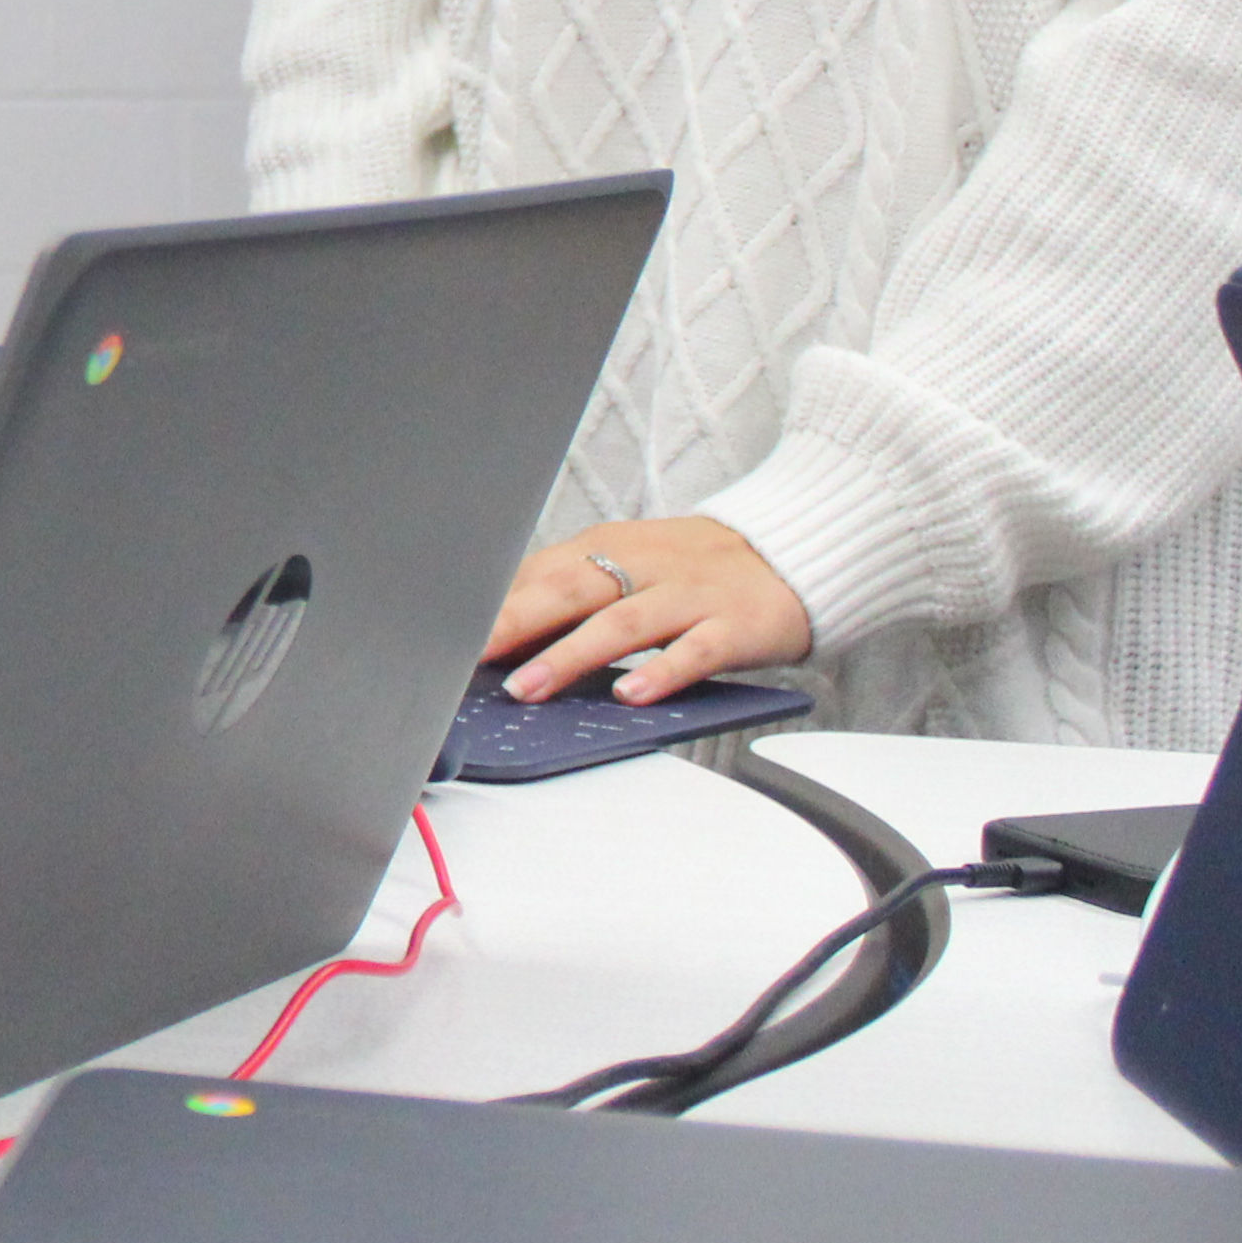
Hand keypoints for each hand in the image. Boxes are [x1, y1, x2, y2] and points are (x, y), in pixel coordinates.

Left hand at [491, 514, 812, 703]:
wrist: (794, 550)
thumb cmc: (693, 570)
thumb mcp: (628, 567)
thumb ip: (573, 596)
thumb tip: (500, 639)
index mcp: (610, 547)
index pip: (538, 572)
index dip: (493, 605)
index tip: (447, 638)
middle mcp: (645, 565)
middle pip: (570, 589)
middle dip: (513, 624)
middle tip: (468, 661)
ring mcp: (691, 594)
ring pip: (623, 622)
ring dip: (570, 655)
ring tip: (529, 688)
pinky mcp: (735, 625)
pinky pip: (696, 650)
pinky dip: (662, 672)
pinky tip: (631, 696)